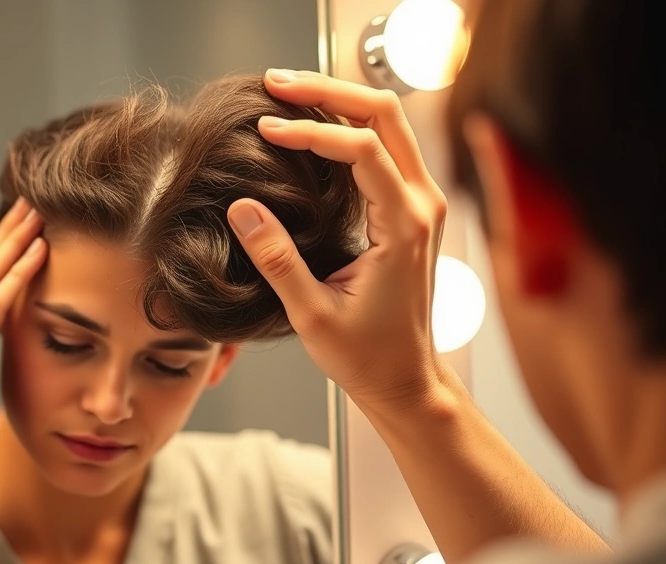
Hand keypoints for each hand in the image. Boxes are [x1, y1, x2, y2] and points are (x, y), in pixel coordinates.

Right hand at [228, 69, 448, 411]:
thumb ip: (276, 260)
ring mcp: (421, 201)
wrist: (404, 378)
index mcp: (404, 227)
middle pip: (386, 114)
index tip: (267, 129)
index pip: (362, 151)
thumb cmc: (366, 355)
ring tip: (287, 92)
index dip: (312, 131)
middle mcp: (422, 204)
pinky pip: (385, 145)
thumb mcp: (311, 315)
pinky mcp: (411, 206)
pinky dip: (349, 124)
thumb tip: (242, 209)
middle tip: (276, 84)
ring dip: (340, 100)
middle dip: (329, 90)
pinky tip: (311, 123)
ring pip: (389, 122)